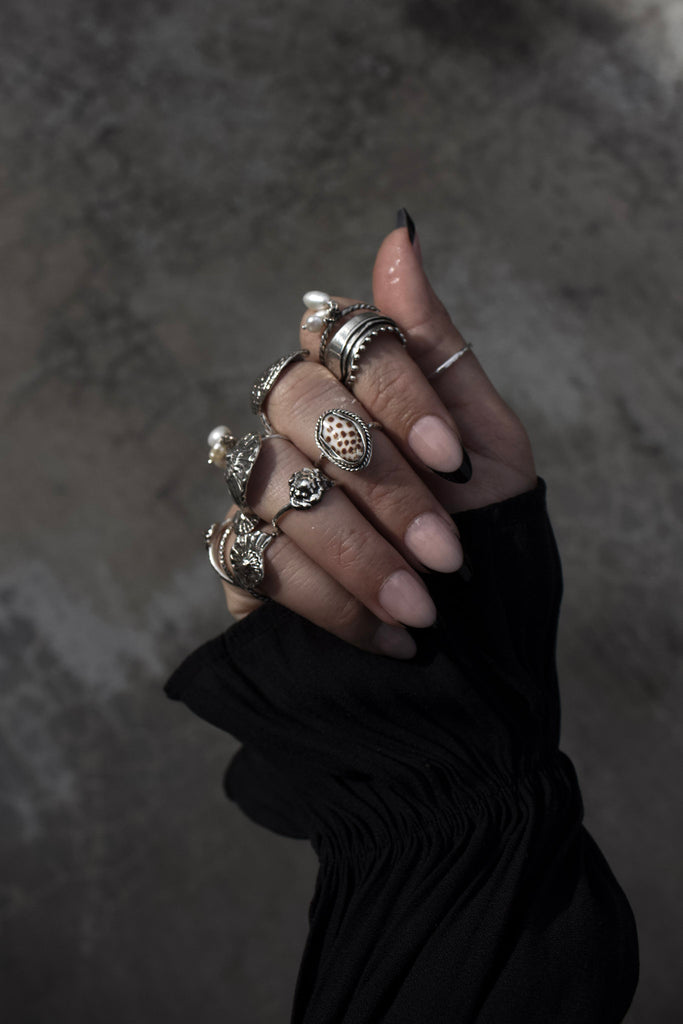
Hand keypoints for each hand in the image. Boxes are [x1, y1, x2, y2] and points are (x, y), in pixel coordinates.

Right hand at [219, 216, 535, 656]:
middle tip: (445, 552)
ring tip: (421, 607)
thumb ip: (437, 350)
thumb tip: (398, 231)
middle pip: (297, 402)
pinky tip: (386, 634)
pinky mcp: (239, 552)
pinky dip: (326, 601)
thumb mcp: (488, 444)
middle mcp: (297, 419)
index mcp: (356, 380)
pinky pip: (251, 556)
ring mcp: (262, 484)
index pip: (347, 338)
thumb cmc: (481, 529)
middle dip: (381, 484)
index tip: (454, 459)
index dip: (397, 394)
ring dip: (355, 552)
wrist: (469, 637)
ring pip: (273, 484)